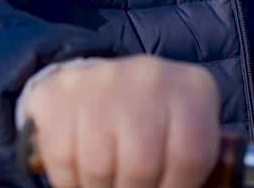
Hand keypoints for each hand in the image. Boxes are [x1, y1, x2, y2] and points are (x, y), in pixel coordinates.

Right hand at [23, 55, 220, 187]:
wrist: (100, 85)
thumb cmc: (154, 122)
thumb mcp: (183, 132)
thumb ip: (188, 161)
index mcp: (193, 88)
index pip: (190, 155)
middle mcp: (150, 76)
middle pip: (141, 166)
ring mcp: (102, 81)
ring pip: (99, 168)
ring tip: (109, 182)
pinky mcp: (60, 93)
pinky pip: (63, 159)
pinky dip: (71, 181)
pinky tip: (82, 174)